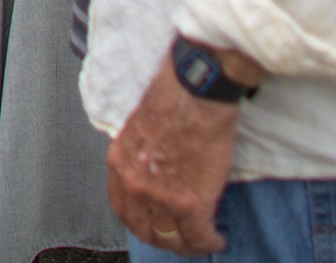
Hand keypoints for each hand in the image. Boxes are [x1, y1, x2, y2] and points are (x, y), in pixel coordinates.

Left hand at [106, 45, 247, 253]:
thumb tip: (153, 170)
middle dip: (163, 239)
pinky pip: (198, 236)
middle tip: (178, 240)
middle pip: (144, 229)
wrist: (196, 90)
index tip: (155, 224)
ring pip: (171, 238)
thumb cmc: (173, 97)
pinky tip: (216, 240)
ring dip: (187, 245)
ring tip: (200, 241)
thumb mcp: (139, 127)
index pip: (122, 208)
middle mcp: (135, 183)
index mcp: (120, 162)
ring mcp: (161, 196)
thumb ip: (140, 155)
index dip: (141, 221)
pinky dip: (209, 242)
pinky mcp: (190, 202)